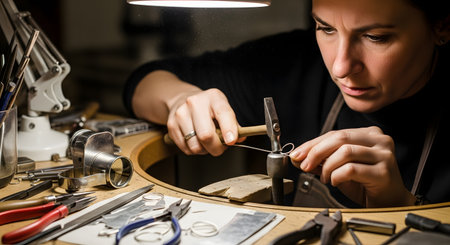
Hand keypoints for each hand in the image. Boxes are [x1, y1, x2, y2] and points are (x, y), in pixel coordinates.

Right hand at [167, 88, 240, 155]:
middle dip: (216, 148)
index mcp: (213, 97)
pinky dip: (194, 150)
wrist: (183, 99)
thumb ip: (233, 124)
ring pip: (195, 146)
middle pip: (206, 135)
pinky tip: (196, 140)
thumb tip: (240, 138)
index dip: (228, 128)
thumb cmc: (208, 108)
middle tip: (220, 147)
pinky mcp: (171, 125)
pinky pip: (186, 149)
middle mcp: (195, 103)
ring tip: (206, 142)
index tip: (231, 141)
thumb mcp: (223, 109)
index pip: (223, 113)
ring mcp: (181, 114)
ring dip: (204, 150)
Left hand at [289, 126, 414, 206]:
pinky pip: (351, 169)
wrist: (389, 203)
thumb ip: (320, 161)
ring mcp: (384, 155)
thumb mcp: (339, 168)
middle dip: (316, 152)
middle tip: (304, 165)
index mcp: (369, 134)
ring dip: (328, 166)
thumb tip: (298, 158)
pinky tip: (335, 181)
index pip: (334, 134)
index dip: (312, 144)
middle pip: (340, 138)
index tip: (297, 154)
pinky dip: (337, 175)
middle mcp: (379, 140)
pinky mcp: (384, 172)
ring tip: (325, 178)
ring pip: (345, 151)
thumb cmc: (366, 184)